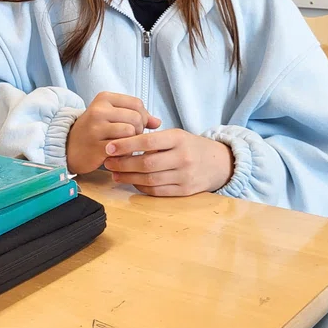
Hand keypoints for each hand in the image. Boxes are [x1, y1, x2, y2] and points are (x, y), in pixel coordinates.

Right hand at [65, 92, 160, 173]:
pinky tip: (120, 153)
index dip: (143, 116)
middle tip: (132, 137)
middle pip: (136, 117)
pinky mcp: (97, 147)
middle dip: (139, 130)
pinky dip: (126, 152)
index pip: (137, 103)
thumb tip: (158, 122)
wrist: (69, 147)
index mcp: (104, 98)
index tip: (138, 125)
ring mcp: (96, 128)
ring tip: (126, 145)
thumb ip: (136, 115)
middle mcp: (99, 110)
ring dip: (133, 142)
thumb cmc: (95, 130)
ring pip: (131, 132)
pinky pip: (123, 148)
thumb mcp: (112, 115)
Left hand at [102, 128, 234, 196]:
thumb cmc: (191, 146)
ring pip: (150, 179)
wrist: (219, 163)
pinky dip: (141, 187)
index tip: (109, 147)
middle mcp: (182, 157)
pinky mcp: (185, 191)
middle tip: (108, 162)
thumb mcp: (177, 136)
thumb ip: (154, 139)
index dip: (126, 145)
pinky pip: (158, 191)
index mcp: (178, 138)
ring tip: (115, 174)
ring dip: (128, 177)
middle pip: (146, 163)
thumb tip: (122, 143)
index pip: (147, 141)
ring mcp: (185, 176)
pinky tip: (132, 182)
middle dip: (123, 164)